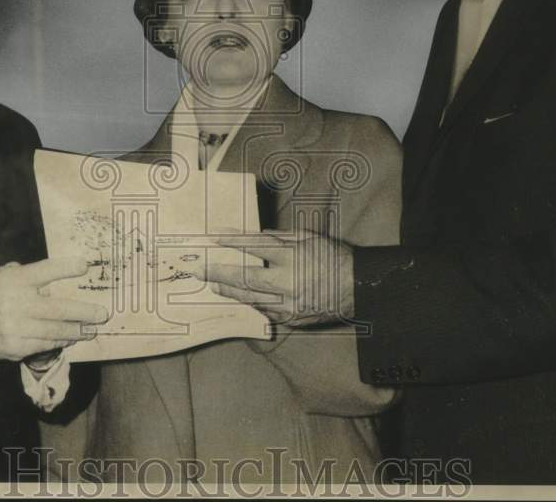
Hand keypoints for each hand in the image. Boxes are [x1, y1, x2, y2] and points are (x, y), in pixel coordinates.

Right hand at [0, 256, 107, 359]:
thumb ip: (13, 268)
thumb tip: (23, 258)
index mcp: (14, 281)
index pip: (44, 272)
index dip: (64, 269)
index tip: (84, 266)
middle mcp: (17, 304)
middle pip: (56, 309)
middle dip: (82, 313)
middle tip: (102, 314)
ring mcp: (16, 328)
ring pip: (54, 331)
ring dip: (76, 331)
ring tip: (92, 329)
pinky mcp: (16, 347)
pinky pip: (43, 345)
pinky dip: (59, 342)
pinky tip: (71, 339)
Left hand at [200, 231, 355, 326]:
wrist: (357, 287)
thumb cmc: (331, 256)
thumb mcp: (307, 237)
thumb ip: (277, 237)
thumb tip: (250, 236)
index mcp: (294, 257)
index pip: (256, 247)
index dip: (232, 242)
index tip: (212, 238)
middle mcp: (289, 282)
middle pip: (246, 278)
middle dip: (218, 272)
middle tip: (198, 268)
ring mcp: (289, 304)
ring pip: (250, 298)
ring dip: (228, 290)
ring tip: (210, 283)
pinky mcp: (291, 318)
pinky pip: (263, 310)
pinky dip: (248, 302)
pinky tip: (236, 296)